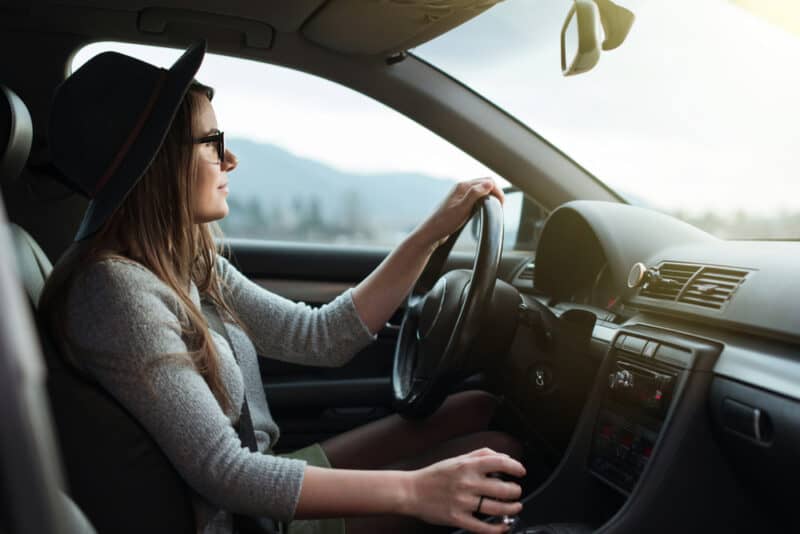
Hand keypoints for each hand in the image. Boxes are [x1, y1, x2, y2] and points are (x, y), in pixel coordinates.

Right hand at [405, 448, 524, 533]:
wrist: (411, 491)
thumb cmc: (435, 475)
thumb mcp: (457, 458)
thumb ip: (480, 455)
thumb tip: (503, 457)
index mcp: (467, 466)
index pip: (500, 463)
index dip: (515, 467)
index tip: (521, 472)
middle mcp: (467, 483)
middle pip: (503, 489)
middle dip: (515, 491)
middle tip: (516, 492)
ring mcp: (462, 502)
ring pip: (497, 508)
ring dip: (512, 508)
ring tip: (515, 506)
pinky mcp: (457, 518)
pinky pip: (483, 527)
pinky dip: (498, 528)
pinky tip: (503, 526)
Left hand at [413, 178, 504, 252]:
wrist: (431, 233)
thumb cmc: (443, 222)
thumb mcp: (462, 208)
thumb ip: (475, 194)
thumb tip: (489, 183)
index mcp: (462, 186)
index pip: (487, 181)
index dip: (497, 191)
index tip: (501, 204)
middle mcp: (461, 188)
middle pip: (485, 184)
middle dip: (495, 193)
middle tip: (500, 207)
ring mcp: (460, 195)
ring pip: (480, 191)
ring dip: (489, 196)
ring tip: (494, 208)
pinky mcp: (459, 203)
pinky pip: (475, 198)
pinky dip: (483, 201)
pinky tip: (482, 210)